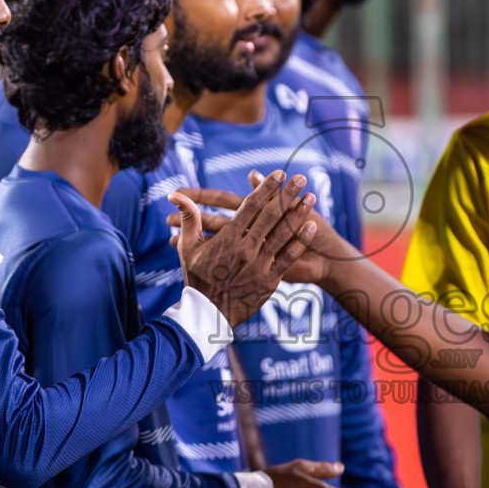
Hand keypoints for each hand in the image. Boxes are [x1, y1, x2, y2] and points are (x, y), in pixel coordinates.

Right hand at [170, 170, 316, 326]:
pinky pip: (287, 257)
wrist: (207, 313)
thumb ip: (189, 219)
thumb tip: (176, 195)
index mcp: (228, 237)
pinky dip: (300, 241)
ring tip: (311, 197)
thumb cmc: (197, 278)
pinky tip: (311, 227)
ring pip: (282, 234)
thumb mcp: (188, 247)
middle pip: (270, 215)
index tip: (278, 174)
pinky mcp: (269, 279)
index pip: (250, 206)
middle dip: (287, 195)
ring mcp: (259, 263)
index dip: (266, 189)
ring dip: (298, 214)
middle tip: (301, 178)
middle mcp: (246, 247)